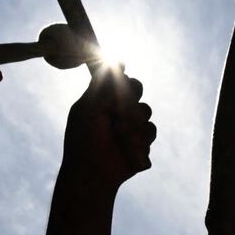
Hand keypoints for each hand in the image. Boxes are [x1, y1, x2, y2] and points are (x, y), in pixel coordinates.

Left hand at [63, 67, 155, 188]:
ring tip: (119, 137)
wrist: (93, 174)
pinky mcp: (141, 140)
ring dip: (133, 124)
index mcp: (102, 98)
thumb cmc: (84, 140)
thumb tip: (119, 60)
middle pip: (137, 89)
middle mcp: (117, 108)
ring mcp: (131, 125)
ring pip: (146, 111)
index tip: (120, 82)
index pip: (119, 77)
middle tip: (118, 115)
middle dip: (129, 101)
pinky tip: (127, 149)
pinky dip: (139, 139)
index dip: (123, 80)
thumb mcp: (89, 108)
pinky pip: (151, 130)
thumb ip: (103, 85)